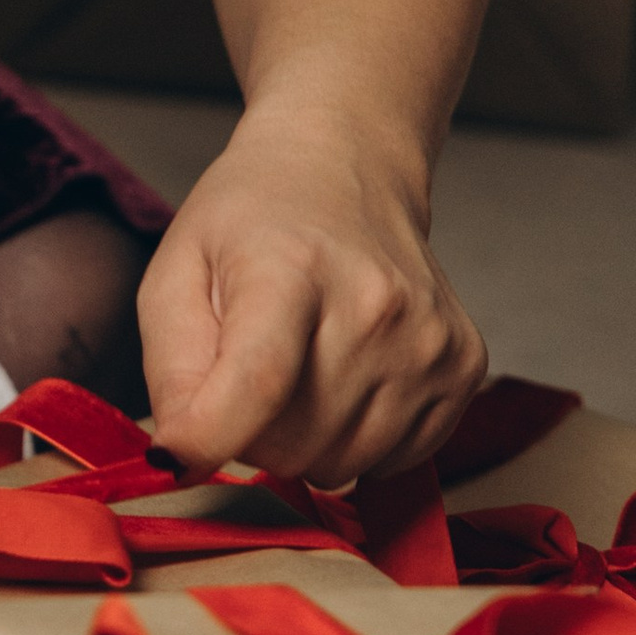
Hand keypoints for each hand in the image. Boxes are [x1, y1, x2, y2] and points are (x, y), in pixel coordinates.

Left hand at [137, 109, 485, 484]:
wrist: (350, 166)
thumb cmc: (253, 219)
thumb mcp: (177, 272)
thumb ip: (171, 369)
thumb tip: (182, 455)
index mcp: (291, 268)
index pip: (259, 384)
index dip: (207, 438)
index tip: (178, 452)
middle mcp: (375, 305)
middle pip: (292, 445)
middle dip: (252, 433)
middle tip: (249, 372)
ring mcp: (429, 340)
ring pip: (340, 468)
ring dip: (305, 440)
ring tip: (301, 367)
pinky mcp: (465, 367)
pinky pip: (391, 462)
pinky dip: (356, 439)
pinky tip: (346, 377)